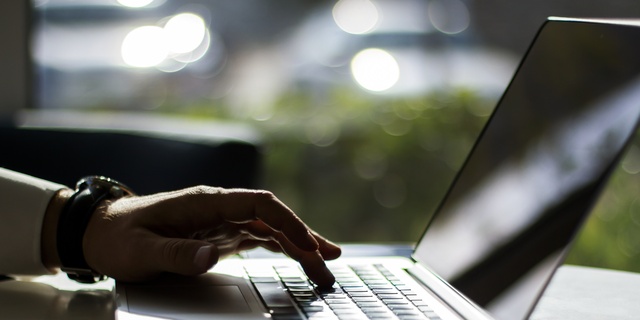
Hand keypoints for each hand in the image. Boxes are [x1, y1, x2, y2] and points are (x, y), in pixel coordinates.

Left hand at [80, 186, 340, 286]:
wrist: (102, 231)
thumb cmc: (119, 237)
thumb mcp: (141, 250)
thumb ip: (175, 252)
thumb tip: (212, 256)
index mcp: (205, 202)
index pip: (259, 205)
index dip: (288, 222)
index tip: (308, 244)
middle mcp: (219, 208)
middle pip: (272, 218)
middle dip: (303, 237)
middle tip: (329, 262)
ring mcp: (221, 221)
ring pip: (270, 229)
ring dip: (297, 245)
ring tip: (323, 265)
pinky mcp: (219, 235)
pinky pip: (258, 238)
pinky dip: (281, 248)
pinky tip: (297, 258)